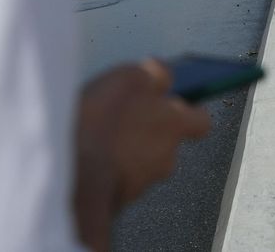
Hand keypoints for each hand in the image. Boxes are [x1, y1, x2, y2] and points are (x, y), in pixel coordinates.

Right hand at [73, 60, 211, 251]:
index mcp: (176, 125)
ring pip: (139, 162)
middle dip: (148, 132)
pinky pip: (115, 178)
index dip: (190, 112)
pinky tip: (86, 155)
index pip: (201, 121)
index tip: (175, 103)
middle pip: (166, 143)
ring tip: (98, 135)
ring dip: (125, 151)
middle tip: (123, 117)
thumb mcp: (132, 78)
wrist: (72, 173)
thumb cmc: (105, 121)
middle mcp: (166, 158)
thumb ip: (156, 74)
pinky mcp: (114, 200)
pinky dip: (106, 168)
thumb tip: (165, 76)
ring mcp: (141, 183)